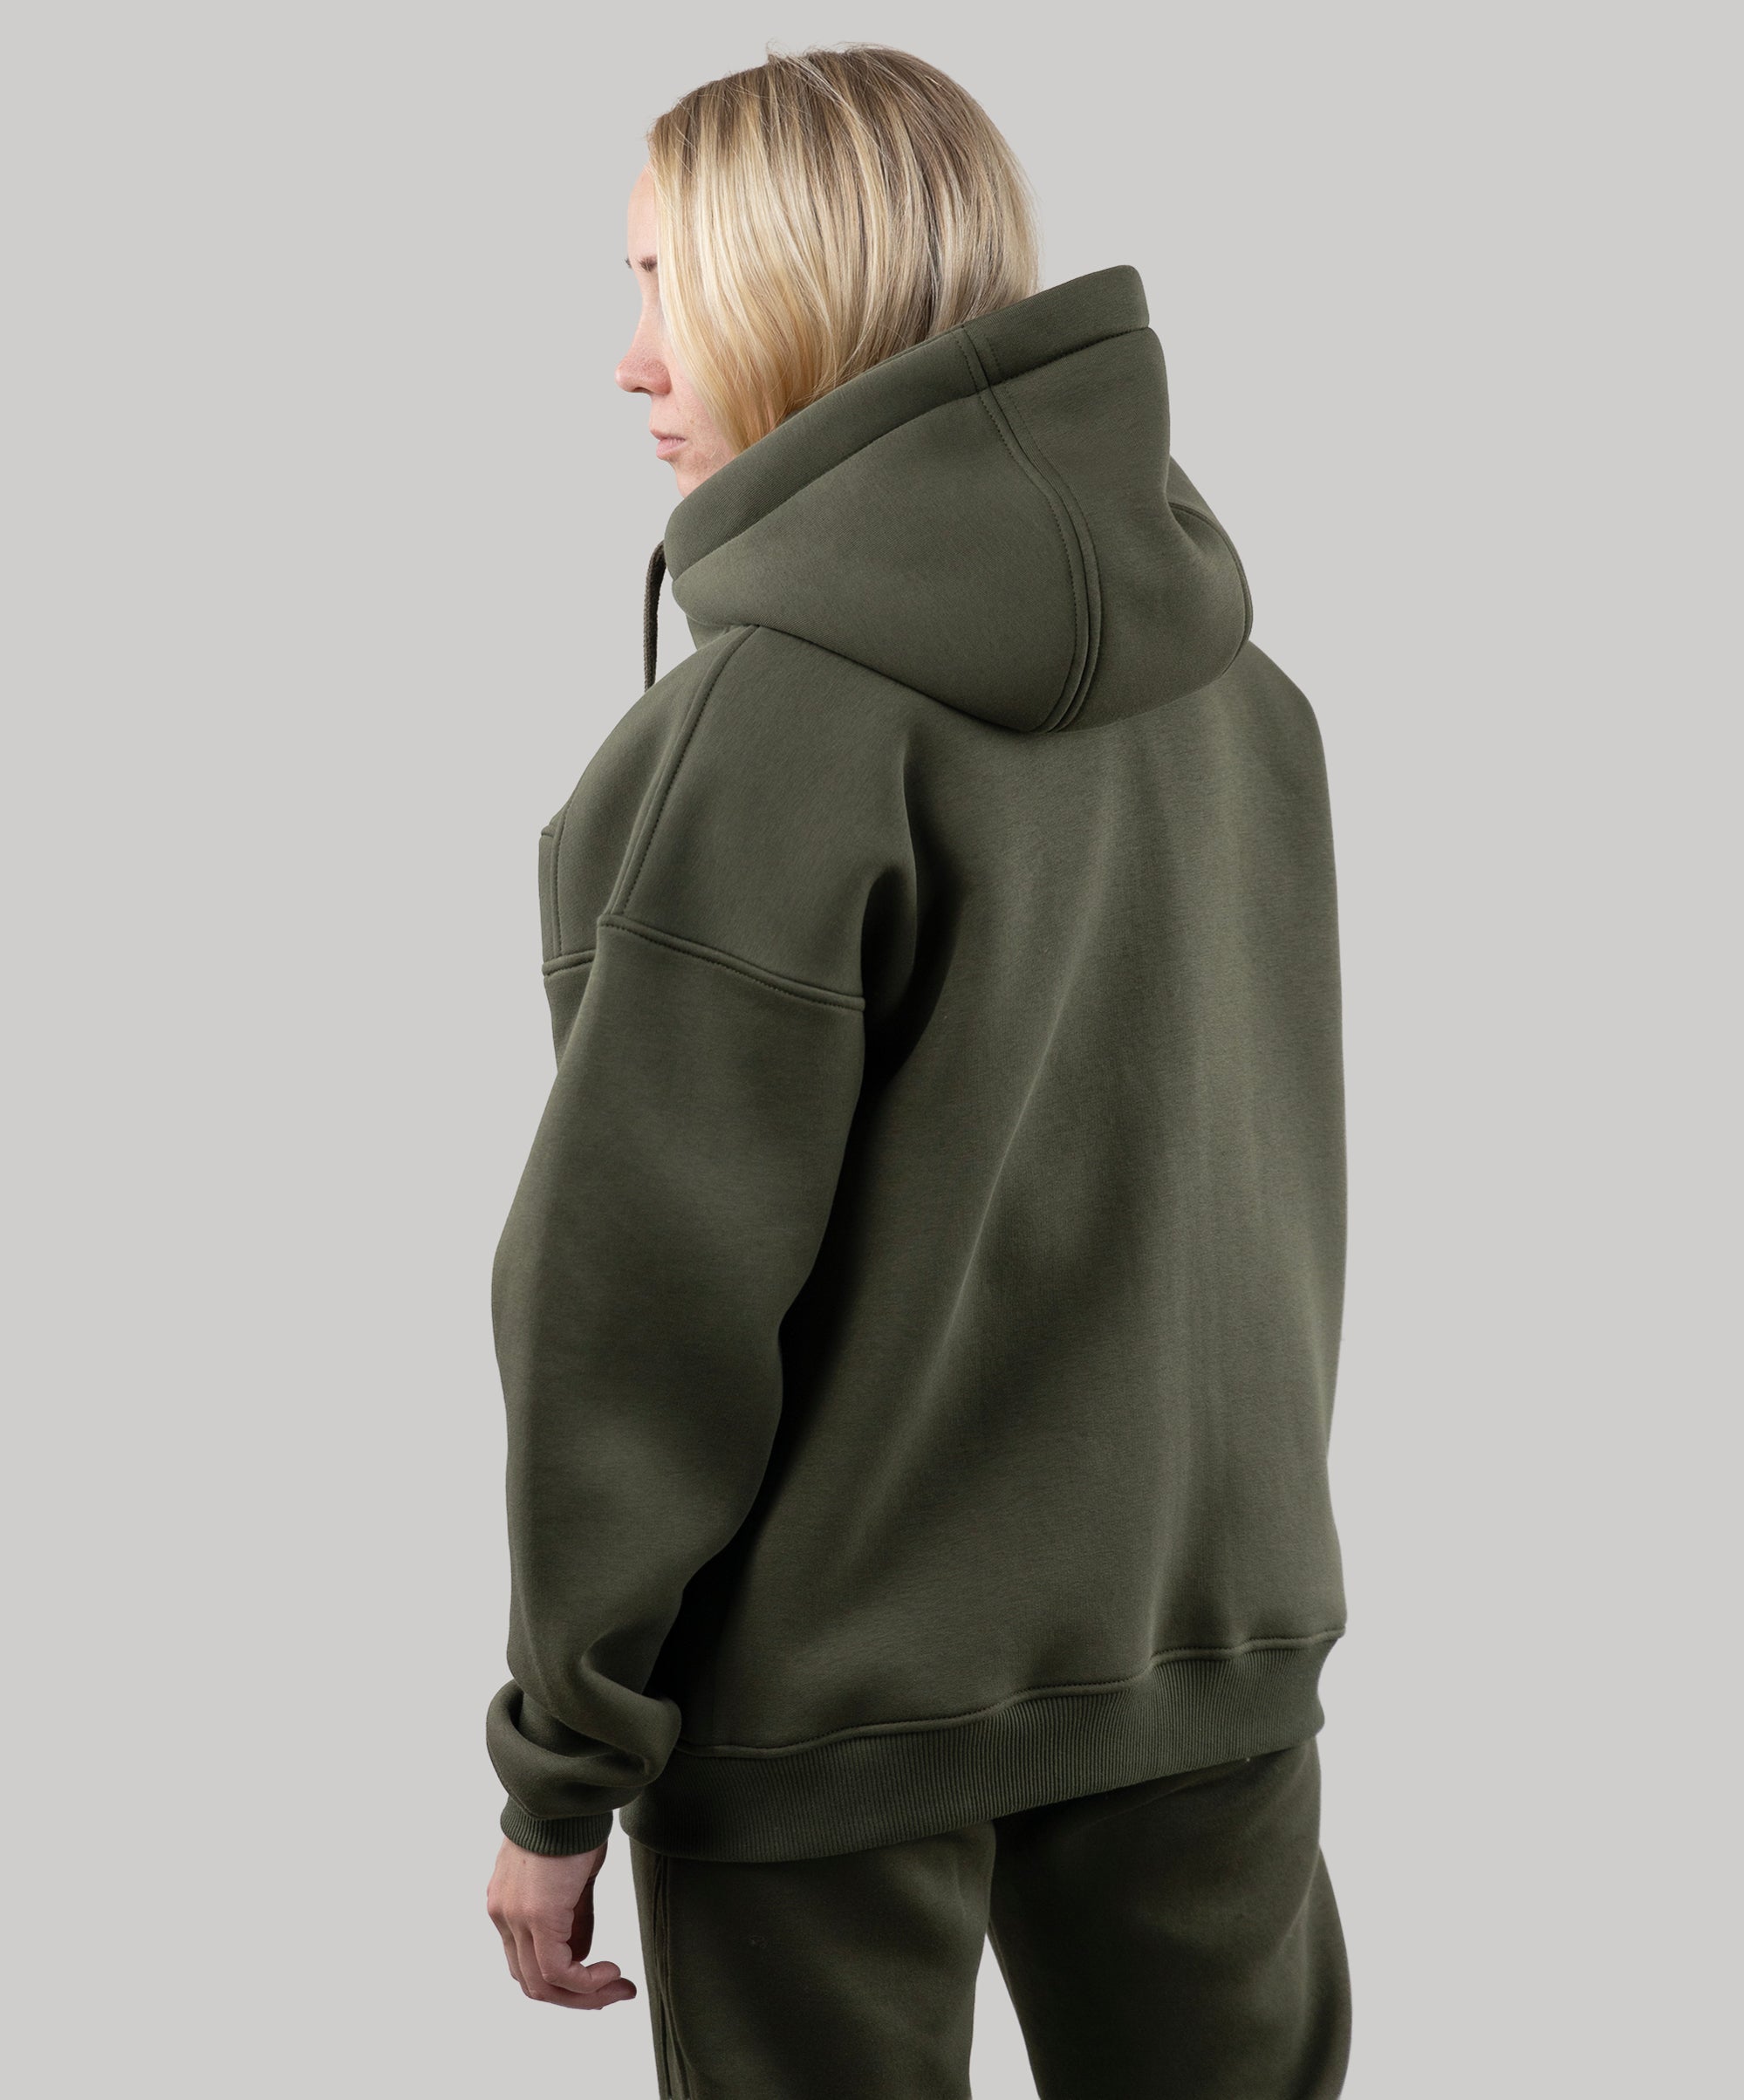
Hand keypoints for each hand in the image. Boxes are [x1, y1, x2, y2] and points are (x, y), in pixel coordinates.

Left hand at [486, 1836, 637, 2008]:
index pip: (526, 1961)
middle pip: (531, 1981)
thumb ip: (573, 1917)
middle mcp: (503, 1915)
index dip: (563, 1980)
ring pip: (542, 1984)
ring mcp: (514, 1917)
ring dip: (584, 1995)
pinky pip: (557, 1970)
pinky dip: (586, 1982)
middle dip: (576, 1996)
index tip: (602, 1979)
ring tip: (618, 1988)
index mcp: (507, 1904)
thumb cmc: (573, 1823)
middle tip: (615, 1993)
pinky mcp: (536, 1915)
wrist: (567, 1793)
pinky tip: (611, 1972)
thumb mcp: (572, 1878)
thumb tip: (582, 1954)